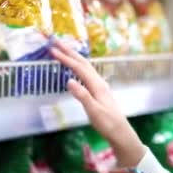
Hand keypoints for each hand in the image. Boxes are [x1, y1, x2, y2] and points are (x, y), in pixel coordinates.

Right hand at [50, 41, 145, 166]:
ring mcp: (100, 85)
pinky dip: (78, 66)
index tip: (52, 50)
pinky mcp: (99, 90)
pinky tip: (76, 67)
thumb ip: (82, 96)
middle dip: (69, 51)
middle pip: (83, 63)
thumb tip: (69, 80)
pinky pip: (87, 73)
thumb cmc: (107, 123)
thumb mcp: (93, 111)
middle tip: (56, 42)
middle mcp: (99, 82)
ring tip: (63, 49)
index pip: (79, 68)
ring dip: (74, 57)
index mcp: (97, 85)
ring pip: (86, 66)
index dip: (65, 58)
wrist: (120, 131)